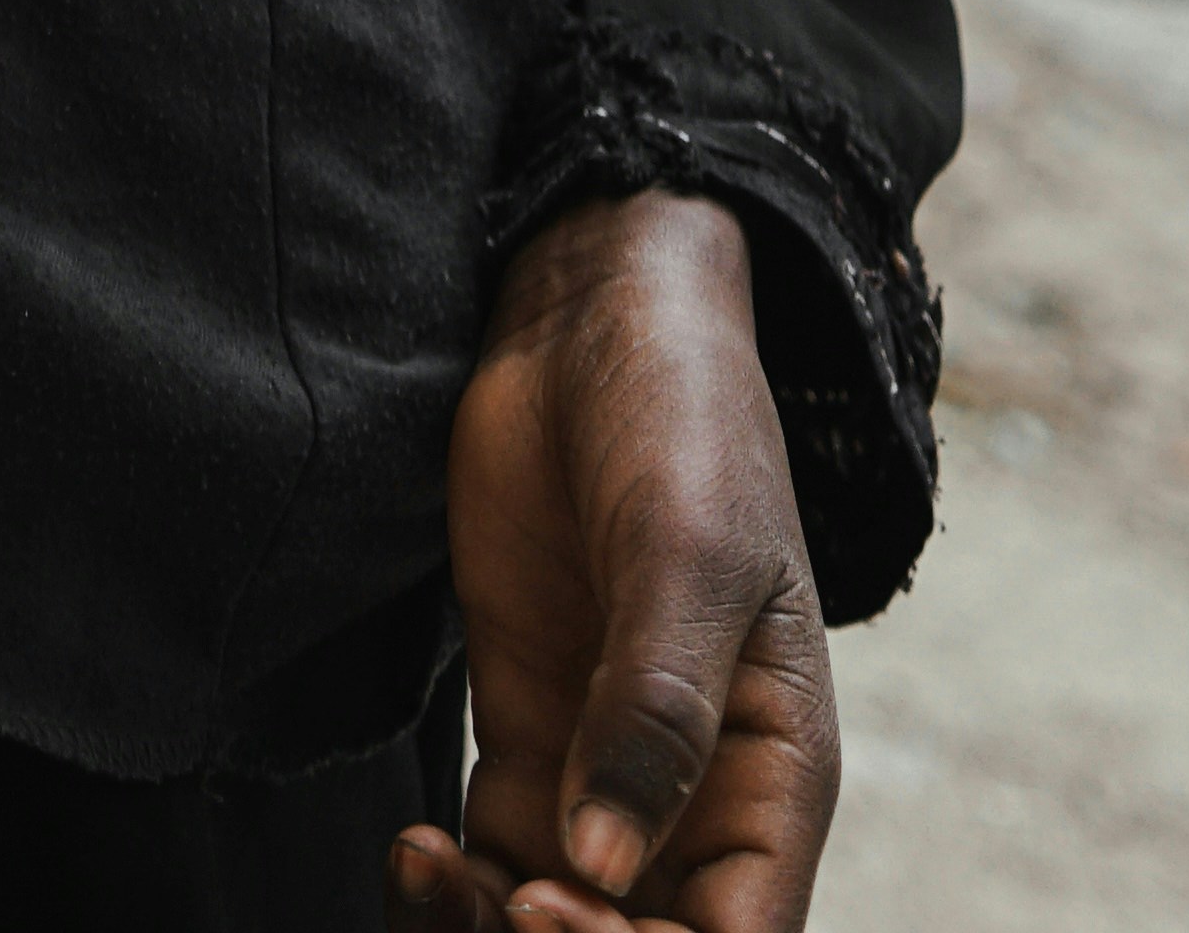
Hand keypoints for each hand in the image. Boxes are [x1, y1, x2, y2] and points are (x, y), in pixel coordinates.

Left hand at [387, 193, 836, 931]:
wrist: (591, 316)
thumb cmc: (681, 416)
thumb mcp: (687, 549)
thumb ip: (656, 711)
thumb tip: (607, 872)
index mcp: (776, 777)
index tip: (553, 904)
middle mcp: (699, 804)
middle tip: (494, 893)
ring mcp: (604, 777)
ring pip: (553, 925)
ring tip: (428, 869)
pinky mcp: (528, 742)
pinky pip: (495, 870)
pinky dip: (450, 892)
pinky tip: (412, 849)